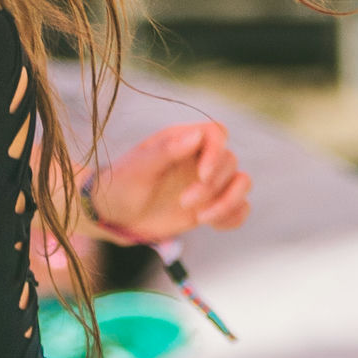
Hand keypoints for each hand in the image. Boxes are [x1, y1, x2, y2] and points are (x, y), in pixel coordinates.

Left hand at [88, 120, 249, 243]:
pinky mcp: (211, 205)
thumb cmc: (122, 185)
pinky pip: (240, 208)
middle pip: (230, 161)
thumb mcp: (138, 168)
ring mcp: (207, 183)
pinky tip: (210, 224)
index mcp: (181, 140)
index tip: (202, 175)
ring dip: (228, 202)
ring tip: (201, 218)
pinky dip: (233, 217)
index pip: (217, 132)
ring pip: (242, 183)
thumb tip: (196, 136)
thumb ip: (166, 151)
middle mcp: (199, 158)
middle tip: (183, 202)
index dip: (217, 151)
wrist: (115, 215)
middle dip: (211, 186)